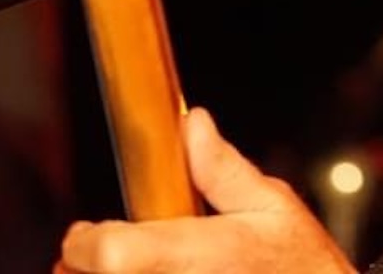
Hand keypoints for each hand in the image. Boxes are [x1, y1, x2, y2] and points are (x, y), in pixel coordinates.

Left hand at [55, 106, 356, 272]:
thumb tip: (193, 124)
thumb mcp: (272, 207)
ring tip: (133, 271)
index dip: (86, 241)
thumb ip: (223, 169)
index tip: (89, 233)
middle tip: (112, 257)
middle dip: (82, 268)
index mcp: (198, 256)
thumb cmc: (300, 265)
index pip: (111, 253)